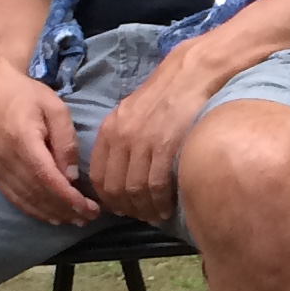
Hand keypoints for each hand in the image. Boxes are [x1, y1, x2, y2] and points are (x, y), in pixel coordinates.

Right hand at [0, 69, 97, 224]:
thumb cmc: (27, 94)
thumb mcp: (55, 109)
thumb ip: (65, 142)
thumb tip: (71, 177)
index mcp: (23, 141)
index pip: (48, 179)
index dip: (69, 199)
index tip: (90, 209)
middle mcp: (5, 158)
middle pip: (38, 193)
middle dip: (64, 209)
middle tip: (88, 218)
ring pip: (24, 199)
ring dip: (50, 213)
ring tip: (73, 220)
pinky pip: (11, 196)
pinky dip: (31, 209)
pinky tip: (49, 215)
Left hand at [83, 45, 230, 226]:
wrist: (191, 74)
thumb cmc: (165, 93)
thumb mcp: (132, 112)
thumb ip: (122, 138)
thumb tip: (122, 168)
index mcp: (110, 129)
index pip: (98, 175)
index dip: (107, 199)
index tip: (121, 208)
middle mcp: (121, 137)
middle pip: (114, 187)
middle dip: (126, 208)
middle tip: (140, 216)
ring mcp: (143, 142)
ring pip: (135, 190)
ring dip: (144, 209)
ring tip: (155, 215)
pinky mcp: (165, 145)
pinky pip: (156, 184)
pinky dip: (160, 202)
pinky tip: (167, 208)